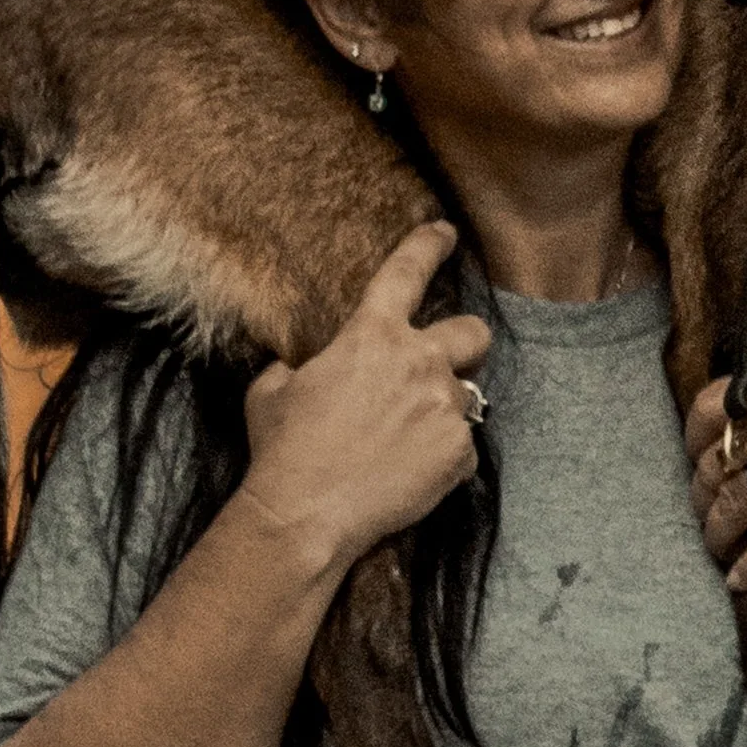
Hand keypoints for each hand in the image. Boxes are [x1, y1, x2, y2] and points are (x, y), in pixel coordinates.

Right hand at [243, 222, 490, 572]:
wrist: (306, 512)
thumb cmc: (284, 449)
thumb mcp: (273, 390)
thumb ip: (298, 367)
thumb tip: (300, 370)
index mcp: (371, 335)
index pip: (407, 272)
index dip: (428, 246)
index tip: (445, 234)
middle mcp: (419, 362)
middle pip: (474, 332)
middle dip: (467, 343)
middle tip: (443, 366)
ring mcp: (445, 408)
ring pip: (466, 398)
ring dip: (442, 412)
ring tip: (405, 443)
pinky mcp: (459, 453)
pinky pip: (463, 448)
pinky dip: (442, 459)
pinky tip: (409, 475)